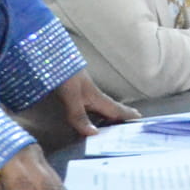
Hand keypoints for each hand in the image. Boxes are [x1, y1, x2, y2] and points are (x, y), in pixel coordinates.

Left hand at [7, 70, 138, 151]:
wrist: (50, 55)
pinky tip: (91, 110)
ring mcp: (83, 90)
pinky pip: (91, 102)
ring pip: (100, 104)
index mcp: (95, 96)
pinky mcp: (74, 88)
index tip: (140, 117)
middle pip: (110, 106)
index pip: (114, 108)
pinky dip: (97, 109)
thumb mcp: (71, 96)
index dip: (126, 114)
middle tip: (132, 118)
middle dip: (121, 112)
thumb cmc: (63, 74)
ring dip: (109, 111)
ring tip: (115, 118)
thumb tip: (94, 134)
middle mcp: (92, 94)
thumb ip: (79, 116)